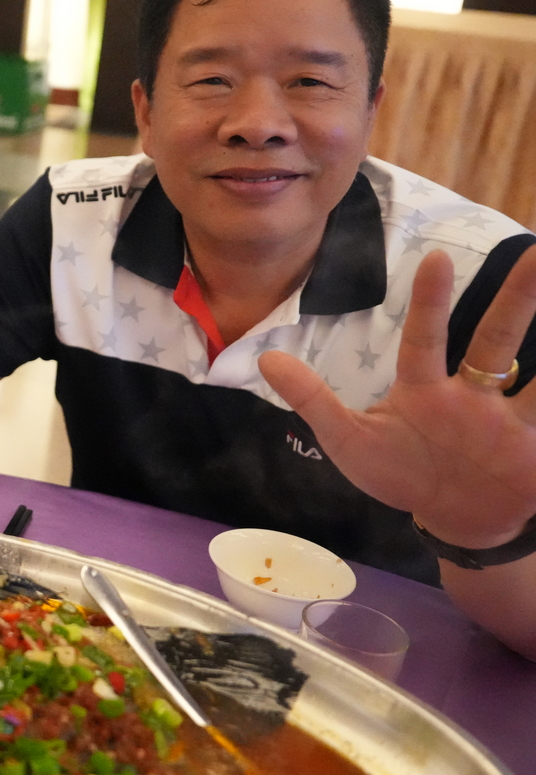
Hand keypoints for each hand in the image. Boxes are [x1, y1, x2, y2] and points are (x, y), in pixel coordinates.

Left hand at [262, 248, 535, 549]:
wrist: (452, 521)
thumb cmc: (401, 473)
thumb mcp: (350, 442)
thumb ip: (313, 401)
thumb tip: (265, 359)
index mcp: (425, 389)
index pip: (425, 340)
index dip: (428, 303)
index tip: (435, 258)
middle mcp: (473, 394)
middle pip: (496, 340)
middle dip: (517, 298)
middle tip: (535, 254)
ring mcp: (510, 421)